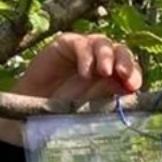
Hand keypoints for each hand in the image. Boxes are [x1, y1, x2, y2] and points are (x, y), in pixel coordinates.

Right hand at [0, 32, 141, 148]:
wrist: (27, 119)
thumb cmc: (61, 118)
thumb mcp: (88, 111)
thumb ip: (106, 99)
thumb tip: (130, 89)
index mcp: (111, 80)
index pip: (129, 70)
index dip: (134, 74)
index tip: (133, 85)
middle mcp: (99, 63)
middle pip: (120, 51)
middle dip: (125, 61)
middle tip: (123, 75)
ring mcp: (82, 53)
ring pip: (103, 42)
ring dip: (107, 55)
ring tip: (104, 72)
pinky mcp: (64, 45)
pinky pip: (80, 43)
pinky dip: (85, 55)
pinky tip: (84, 72)